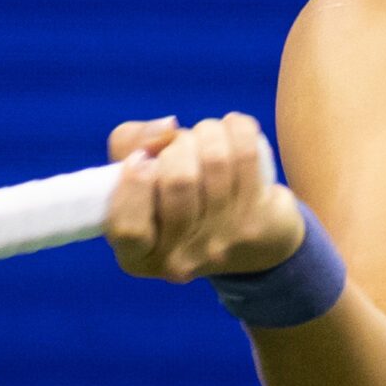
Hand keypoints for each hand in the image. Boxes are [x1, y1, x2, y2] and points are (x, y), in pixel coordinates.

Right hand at [104, 112, 304, 283]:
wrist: (252, 240)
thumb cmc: (178, 198)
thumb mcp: (137, 176)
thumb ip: (128, 143)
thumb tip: (166, 129)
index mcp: (138, 256)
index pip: (128, 228)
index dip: (134, 184)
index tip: (142, 158)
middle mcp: (179, 259)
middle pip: (178, 180)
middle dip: (180, 144)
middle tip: (183, 145)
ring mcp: (221, 244)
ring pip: (214, 161)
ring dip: (209, 132)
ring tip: (209, 136)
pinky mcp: (257, 223)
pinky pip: (246, 156)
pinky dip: (238, 128)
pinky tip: (234, 127)